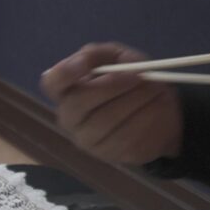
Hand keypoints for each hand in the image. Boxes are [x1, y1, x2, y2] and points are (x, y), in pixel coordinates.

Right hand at [40, 42, 183, 164]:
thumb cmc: (129, 80)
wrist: (157, 111)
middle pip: (79, 102)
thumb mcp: (116, 57)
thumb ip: (98, 54)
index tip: (84, 64)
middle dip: (113, 85)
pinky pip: (127, 136)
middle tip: (139, 76)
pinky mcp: (108, 155)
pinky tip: (156, 109)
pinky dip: (148, 118)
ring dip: (136, 101)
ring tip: (155, 90)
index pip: (52, 83)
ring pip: (106, 120)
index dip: (63, 74)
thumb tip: (84, 61)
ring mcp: (87, 140)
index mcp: (66, 90)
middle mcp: (69, 117)